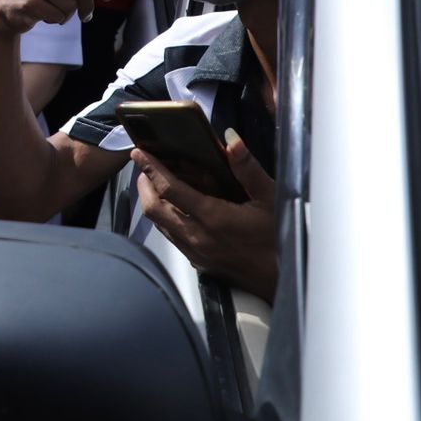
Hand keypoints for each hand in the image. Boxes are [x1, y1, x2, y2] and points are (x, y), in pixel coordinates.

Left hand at [133, 127, 277, 301]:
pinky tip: (174, 210)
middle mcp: (196, 236)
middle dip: (144, 184)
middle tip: (144, 167)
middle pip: (153, 208)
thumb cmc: (278, 237)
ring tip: (154, 184)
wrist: (281, 280)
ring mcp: (195, 252)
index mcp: (212, 217)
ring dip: (152, 202)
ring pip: (159, 224)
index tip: (138, 152)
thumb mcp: (270, 198)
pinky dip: (165, 219)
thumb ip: (247, 168)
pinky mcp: (198, 263)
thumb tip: (230, 139)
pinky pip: (171, 238)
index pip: (169, 188)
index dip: (151, 168)